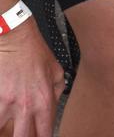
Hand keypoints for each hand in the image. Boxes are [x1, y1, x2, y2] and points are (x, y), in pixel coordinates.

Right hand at [0, 20, 64, 136]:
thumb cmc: (34, 51)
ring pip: (3, 132)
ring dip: (5, 130)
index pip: (44, 134)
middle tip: (21, 133)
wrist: (15, 38)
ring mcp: (8, 104)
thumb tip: (55, 102)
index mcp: (44, 100)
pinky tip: (2, 117)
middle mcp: (26, 106)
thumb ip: (57, 90)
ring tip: (7, 126)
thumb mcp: (55, 69)